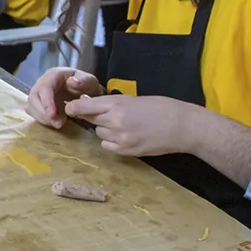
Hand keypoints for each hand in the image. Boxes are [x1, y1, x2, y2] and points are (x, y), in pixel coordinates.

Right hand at [26, 67, 105, 129]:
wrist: (85, 92)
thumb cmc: (86, 86)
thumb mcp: (90, 81)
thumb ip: (84, 81)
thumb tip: (72, 82)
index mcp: (54, 74)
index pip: (45, 86)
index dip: (46, 101)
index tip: (52, 115)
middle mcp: (42, 82)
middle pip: (33, 97)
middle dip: (43, 113)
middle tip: (58, 124)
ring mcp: (39, 93)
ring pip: (31, 106)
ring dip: (42, 118)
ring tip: (58, 124)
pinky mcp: (38, 103)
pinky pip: (34, 112)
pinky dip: (42, 120)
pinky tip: (54, 123)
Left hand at [64, 94, 194, 157]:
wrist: (181, 126)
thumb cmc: (160, 107)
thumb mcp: (133, 99)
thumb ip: (111, 103)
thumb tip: (88, 102)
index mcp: (117, 104)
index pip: (84, 107)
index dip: (74, 107)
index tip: (69, 107)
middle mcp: (115, 121)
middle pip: (91, 120)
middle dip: (94, 117)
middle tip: (107, 114)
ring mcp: (120, 138)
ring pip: (99, 133)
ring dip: (105, 129)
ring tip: (123, 125)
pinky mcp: (127, 151)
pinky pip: (108, 146)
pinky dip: (111, 141)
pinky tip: (125, 136)